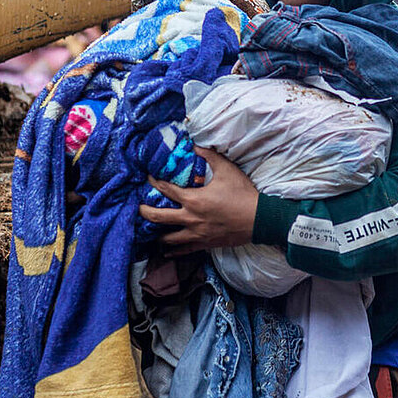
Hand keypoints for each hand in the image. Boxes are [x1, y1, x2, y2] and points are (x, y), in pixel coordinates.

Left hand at [137, 146, 257, 250]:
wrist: (259, 219)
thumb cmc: (243, 194)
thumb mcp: (227, 170)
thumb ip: (210, 156)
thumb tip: (196, 146)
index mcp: (194, 199)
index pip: (166, 190)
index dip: (154, 183)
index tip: (148, 178)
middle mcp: (191, 218)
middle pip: (159, 217)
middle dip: (144, 212)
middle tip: (138, 208)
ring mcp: (197, 234)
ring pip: (168, 238)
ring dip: (156, 233)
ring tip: (148, 230)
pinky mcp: (205, 244)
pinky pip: (184, 250)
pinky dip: (173, 251)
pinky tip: (166, 251)